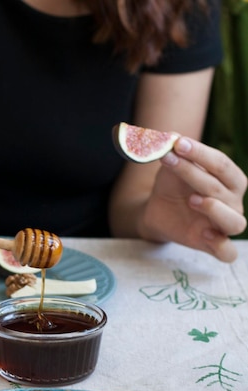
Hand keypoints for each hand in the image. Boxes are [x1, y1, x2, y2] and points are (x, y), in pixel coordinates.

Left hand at [138, 138, 247, 261]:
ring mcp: (225, 225)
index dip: (201, 153)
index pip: (222, 164)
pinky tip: (204, 232)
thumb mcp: (171, 165)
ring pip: (235, 222)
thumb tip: (168, 135)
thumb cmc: (173, 185)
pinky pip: (227, 252)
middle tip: (170, 160)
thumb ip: (173, 151)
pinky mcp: (213, 245)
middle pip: (222, 189)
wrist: (158, 210)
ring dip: (215, 210)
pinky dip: (220, 245)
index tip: (177, 143)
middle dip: (194, 173)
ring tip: (192, 200)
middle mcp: (233, 202)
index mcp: (230, 179)